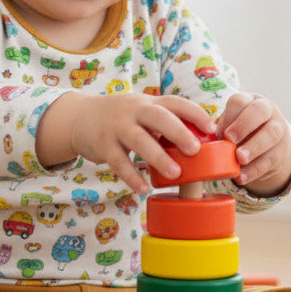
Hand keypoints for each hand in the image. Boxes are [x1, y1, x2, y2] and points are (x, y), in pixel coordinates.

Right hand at [37, 93, 215, 193]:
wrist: (79, 118)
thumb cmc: (121, 119)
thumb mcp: (141, 112)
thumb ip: (163, 123)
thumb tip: (199, 143)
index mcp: (148, 103)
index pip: (174, 102)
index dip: (194, 113)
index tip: (211, 128)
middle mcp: (133, 111)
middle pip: (158, 117)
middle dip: (178, 132)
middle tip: (195, 150)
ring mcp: (117, 127)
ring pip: (139, 140)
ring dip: (158, 157)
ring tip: (175, 173)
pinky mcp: (102, 144)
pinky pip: (119, 162)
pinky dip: (132, 176)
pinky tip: (144, 189)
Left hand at [215, 92, 290, 197]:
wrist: (268, 145)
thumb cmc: (240, 132)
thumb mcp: (231, 126)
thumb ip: (223, 131)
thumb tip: (213, 145)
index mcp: (249, 101)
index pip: (240, 101)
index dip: (229, 116)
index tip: (220, 133)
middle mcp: (267, 110)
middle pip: (259, 110)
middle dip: (244, 125)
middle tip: (230, 140)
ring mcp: (278, 128)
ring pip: (270, 134)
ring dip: (253, 147)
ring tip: (239, 159)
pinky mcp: (282, 150)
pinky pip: (271, 158)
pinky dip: (255, 169)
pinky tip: (242, 177)